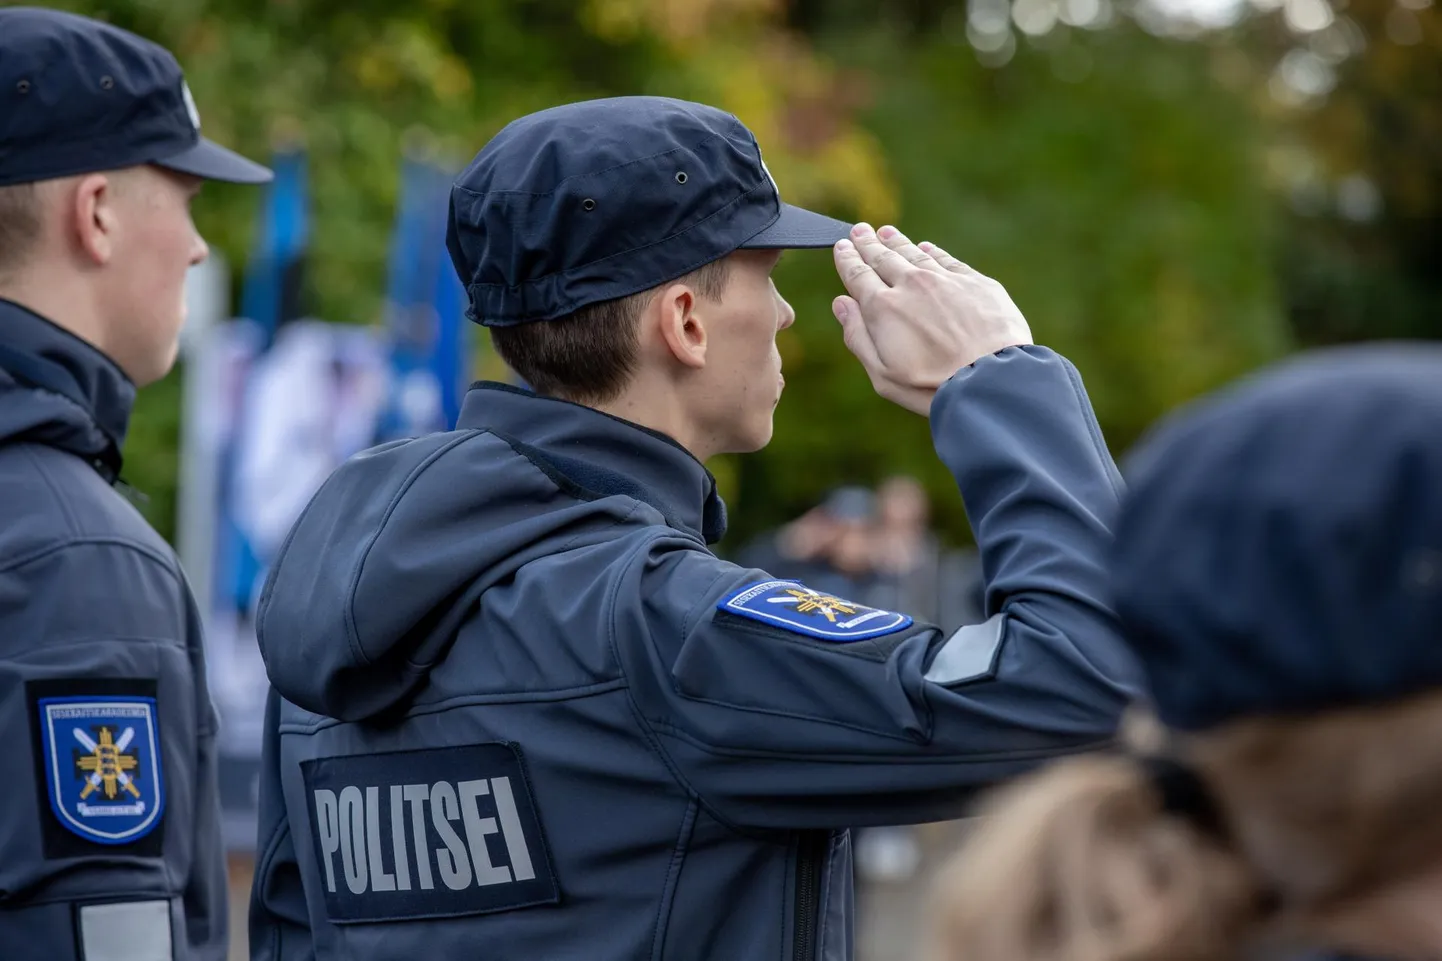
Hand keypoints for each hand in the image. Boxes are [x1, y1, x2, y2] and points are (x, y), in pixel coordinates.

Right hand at [831, 223, 1032, 415]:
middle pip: (884, 257)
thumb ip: (857, 337)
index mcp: (883, 308)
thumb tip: (841, 304)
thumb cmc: (931, 386)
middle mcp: (911, 285)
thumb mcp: (883, 375)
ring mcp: (944, 280)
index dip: (847, 259)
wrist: (991, 379)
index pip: (858, 275)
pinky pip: (947, 260)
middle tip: (859, 230)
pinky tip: (926, 247)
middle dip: (868, 243)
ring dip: (897, 241)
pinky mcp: (975, 282)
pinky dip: (932, 251)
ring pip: (914, 253)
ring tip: (885, 232)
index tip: (842, 246)